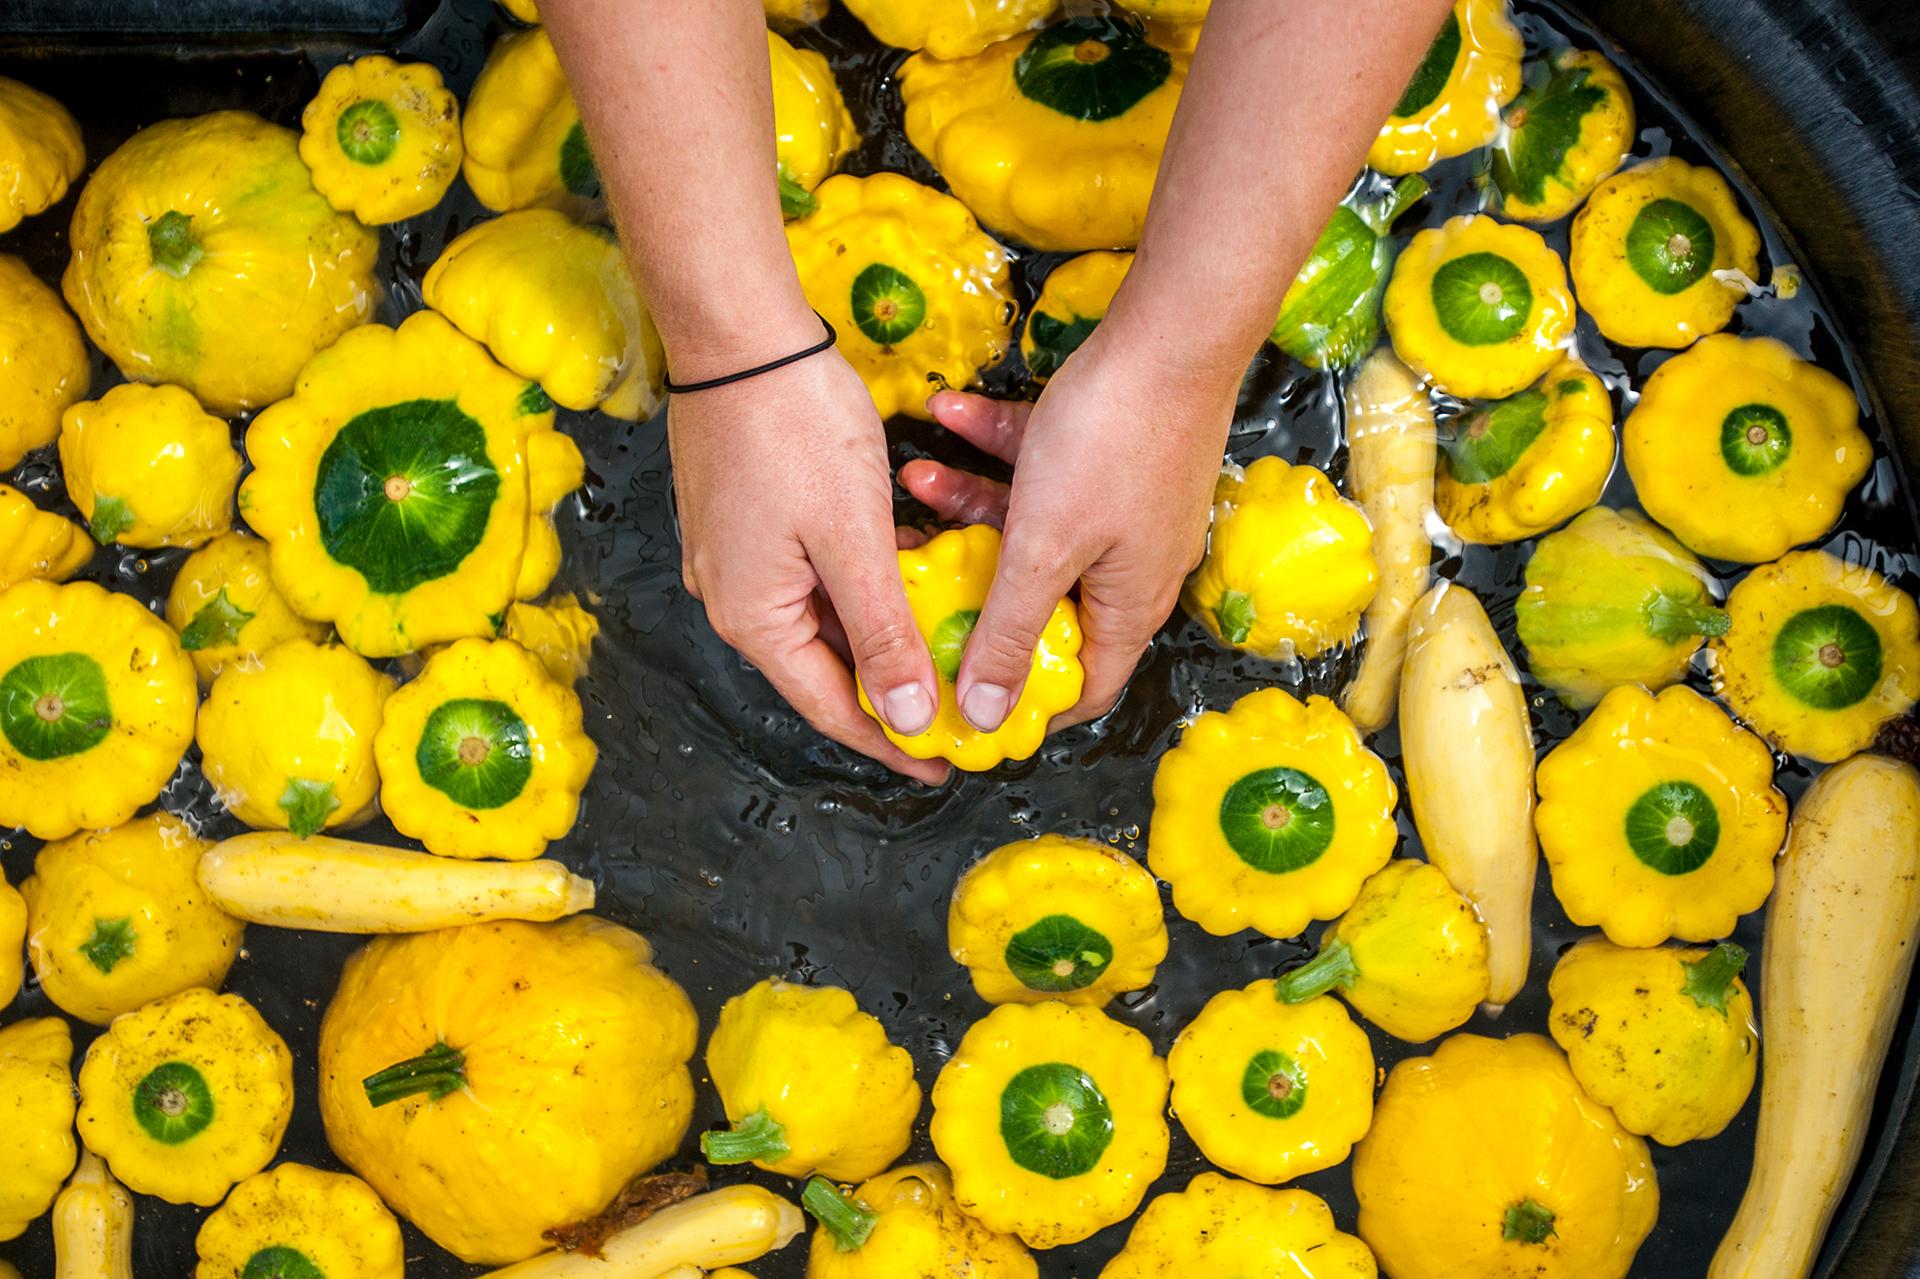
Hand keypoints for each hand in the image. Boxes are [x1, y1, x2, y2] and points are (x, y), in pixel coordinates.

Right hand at [671, 343, 948, 784]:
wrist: (737, 333)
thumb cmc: (794, 427)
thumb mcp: (854, 541)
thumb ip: (883, 634)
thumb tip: (905, 717)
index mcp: (754, 618)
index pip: (831, 707)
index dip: (890, 739)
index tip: (940, 760)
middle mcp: (734, 598)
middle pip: (822, 665)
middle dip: (889, 684)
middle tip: (952, 701)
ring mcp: (734, 557)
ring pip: (820, 615)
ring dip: (879, 626)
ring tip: (942, 635)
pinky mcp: (745, 518)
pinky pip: (811, 573)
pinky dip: (859, 579)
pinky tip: (907, 563)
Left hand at [906, 325, 1234, 731]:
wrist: (1170, 329)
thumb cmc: (1115, 443)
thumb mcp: (1044, 549)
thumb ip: (1007, 632)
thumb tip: (982, 715)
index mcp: (1129, 604)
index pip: (1084, 685)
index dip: (1028, 702)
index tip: (966, 702)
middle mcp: (1132, 564)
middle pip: (1044, 601)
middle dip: (975, 586)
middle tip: (916, 580)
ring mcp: (1122, 506)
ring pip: (1033, 525)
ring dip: (970, 501)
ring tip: (915, 478)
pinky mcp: (1111, 454)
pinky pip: (1042, 467)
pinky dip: (998, 447)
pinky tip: (949, 412)